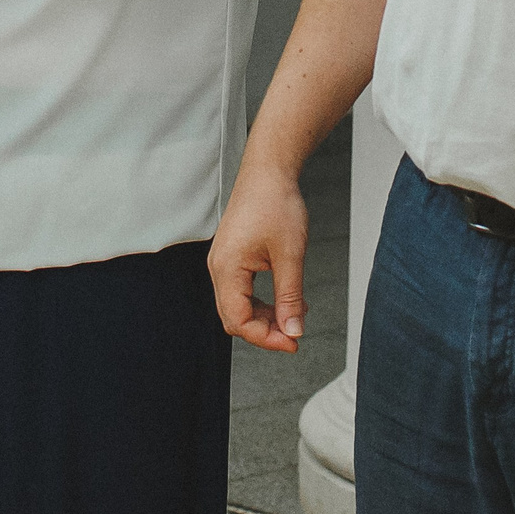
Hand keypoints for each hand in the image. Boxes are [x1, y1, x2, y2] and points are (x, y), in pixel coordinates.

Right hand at [207, 161, 309, 352]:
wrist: (269, 171)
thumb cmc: (276, 203)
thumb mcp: (290, 255)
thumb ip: (290, 297)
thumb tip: (294, 330)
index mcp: (227, 268)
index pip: (239, 320)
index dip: (267, 338)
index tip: (294, 342)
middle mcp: (219, 267)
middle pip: (234, 317)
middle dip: (265, 331)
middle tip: (295, 334)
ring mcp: (223, 262)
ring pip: (238, 306)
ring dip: (265, 316)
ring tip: (295, 314)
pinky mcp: (232, 256)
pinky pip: (242, 290)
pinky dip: (263, 301)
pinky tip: (286, 298)